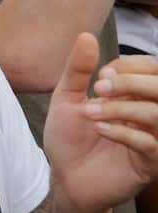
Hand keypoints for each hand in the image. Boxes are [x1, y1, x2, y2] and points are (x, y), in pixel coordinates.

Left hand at [45, 33, 157, 212]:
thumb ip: (78, 69)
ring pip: (157, 115)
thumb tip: (86, 36)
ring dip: (122, 108)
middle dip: (131, 83)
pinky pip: (150, 144)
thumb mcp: (67, 97)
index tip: (100, 75)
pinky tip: (99, 129)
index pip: (152, 69)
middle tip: (98, 89)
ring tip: (91, 112)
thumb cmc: (70, 137)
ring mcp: (153, 140)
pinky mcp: (149, 165)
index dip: (129, 66)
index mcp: (135, 97)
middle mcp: (149, 115)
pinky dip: (123, 132)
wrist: (65, 177)